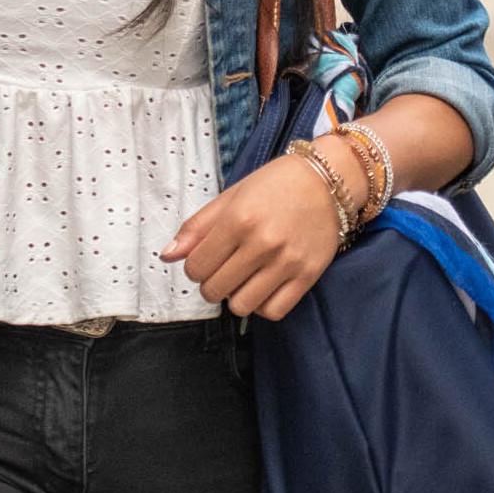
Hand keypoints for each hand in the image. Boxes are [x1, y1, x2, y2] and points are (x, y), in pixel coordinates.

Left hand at [161, 141, 362, 321]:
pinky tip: (262, 287)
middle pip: (215, 290)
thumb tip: (167, 256)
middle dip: (211, 284)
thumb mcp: (231, 196)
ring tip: (243, 279)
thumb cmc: (274, 185)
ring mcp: (287, 262)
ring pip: (241, 306)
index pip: (196, 267)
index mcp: (238, 219)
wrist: (326, 180)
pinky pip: (273, 312)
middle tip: (223, 269)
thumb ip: (197, 227)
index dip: (195, 267)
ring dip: (235, 297)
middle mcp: (262, 243)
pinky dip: (262, 305)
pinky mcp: (308, 276)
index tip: (206, 259)